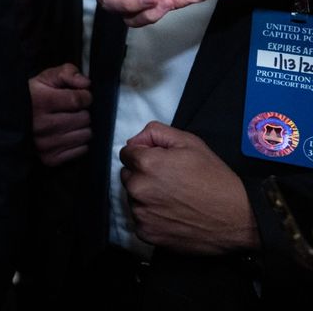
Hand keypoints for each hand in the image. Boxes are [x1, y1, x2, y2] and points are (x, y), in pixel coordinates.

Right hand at [29, 63, 91, 166]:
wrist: (7, 120)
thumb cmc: (29, 97)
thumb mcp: (44, 78)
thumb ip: (67, 73)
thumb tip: (86, 83)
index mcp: (41, 101)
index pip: (78, 100)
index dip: (84, 96)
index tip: (80, 96)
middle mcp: (43, 125)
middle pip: (84, 118)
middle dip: (81, 112)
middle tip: (69, 110)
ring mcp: (46, 144)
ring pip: (85, 135)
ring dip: (80, 127)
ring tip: (67, 122)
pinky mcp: (49, 158)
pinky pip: (80, 150)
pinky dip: (77, 142)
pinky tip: (65, 134)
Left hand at [119, 122, 259, 252]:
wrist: (238, 218)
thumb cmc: (216, 179)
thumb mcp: (190, 143)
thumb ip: (156, 133)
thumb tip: (135, 140)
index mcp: (146, 164)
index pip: (127, 154)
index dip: (144, 155)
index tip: (160, 162)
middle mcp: (138, 189)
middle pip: (128, 176)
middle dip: (143, 175)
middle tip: (170, 181)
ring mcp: (141, 213)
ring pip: (133, 198)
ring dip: (146, 197)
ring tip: (174, 198)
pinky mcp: (147, 233)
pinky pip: (140, 220)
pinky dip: (152, 217)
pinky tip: (172, 214)